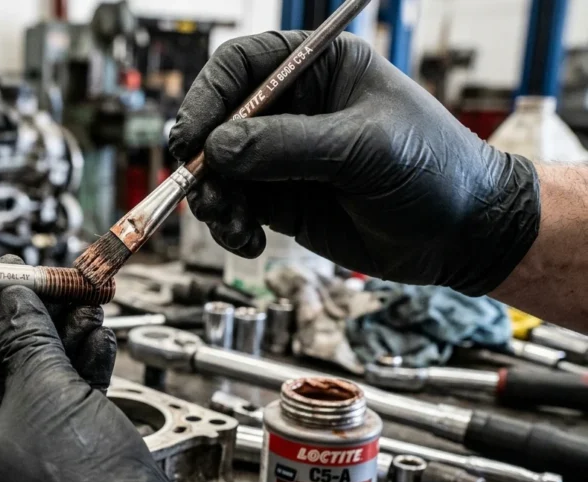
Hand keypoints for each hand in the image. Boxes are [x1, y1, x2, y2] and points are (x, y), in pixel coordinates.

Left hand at [0, 259, 210, 481]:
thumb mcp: (47, 389)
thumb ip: (26, 336)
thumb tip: (12, 303)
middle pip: (0, 377)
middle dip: (32, 330)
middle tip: (47, 294)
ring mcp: (20, 475)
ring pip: (36, 393)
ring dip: (62, 348)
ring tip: (84, 313)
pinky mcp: (59, 476)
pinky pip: (60, 416)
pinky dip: (78, 380)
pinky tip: (98, 347)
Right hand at [169, 31, 539, 295]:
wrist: (463, 235)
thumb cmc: (435, 169)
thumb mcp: (364, 148)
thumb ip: (288, 146)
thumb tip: (219, 147)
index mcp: (317, 69)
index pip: (242, 66)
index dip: (208, 96)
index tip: (193, 137)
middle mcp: (293, 109)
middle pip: (218, 120)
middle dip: (203, 158)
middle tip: (202, 189)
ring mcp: (283, 157)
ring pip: (219, 171)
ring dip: (214, 199)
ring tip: (233, 224)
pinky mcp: (282, 200)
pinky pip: (235, 208)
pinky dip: (230, 227)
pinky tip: (249, 240)